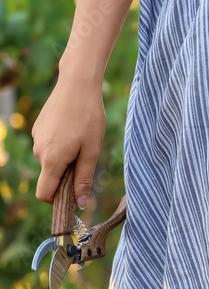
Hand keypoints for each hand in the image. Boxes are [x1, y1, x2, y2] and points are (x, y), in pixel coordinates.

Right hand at [31, 73, 105, 208]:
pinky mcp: (38, 128)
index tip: (74, 199)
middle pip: (51, 177)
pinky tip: (74, 130)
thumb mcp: (92, 151)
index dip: (57, 201)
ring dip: (66, 159)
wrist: (77, 85)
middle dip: (67, 176)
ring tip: (83, 140)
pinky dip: (62, 146)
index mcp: (52, 160)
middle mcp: (39, 151)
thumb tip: (79, 204)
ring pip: (51, 161)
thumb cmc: (89, 118)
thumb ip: (84, 179)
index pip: (44, 193)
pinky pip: (50, 146)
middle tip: (88, 159)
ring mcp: (36, 138)